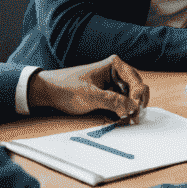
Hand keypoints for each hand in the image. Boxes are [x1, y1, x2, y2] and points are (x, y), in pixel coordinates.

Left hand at [27, 55, 148, 120]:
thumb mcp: (89, 96)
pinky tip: (120, 120)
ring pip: (129, 98)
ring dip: (130, 110)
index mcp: (115, 66)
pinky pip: (120, 103)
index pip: (136, 80)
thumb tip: (132, 107)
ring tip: (127, 121)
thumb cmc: (67, 88)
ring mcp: (113, 84)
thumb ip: (112, 101)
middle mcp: (117, 73)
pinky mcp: (108, 95)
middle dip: (136, 104)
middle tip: (135, 118)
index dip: (138, 96)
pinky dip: (122, 112)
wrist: (48, 92)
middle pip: (136, 88)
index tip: (134, 110)